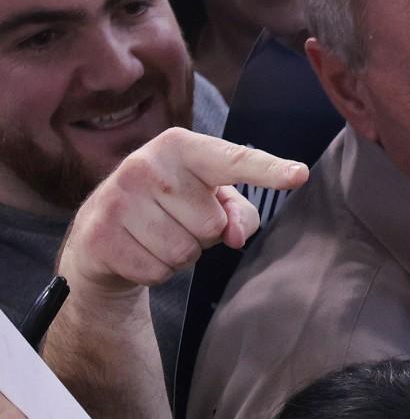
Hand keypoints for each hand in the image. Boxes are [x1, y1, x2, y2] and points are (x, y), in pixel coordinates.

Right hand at [58, 128, 306, 307]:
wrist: (100, 232)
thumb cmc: (169, 208)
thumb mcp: (209, 200)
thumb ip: (239, 212)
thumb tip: (234, 236)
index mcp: (179, 147)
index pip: (232, 161)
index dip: (267, 169)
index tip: (300, 174)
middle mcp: (145, 165)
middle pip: (213, 224)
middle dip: (203, 233)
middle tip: (176, 221)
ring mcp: (118, 200)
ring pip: (185, 251)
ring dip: (180, 254)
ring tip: (156, 236)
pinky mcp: (102, 235)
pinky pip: (158, 271)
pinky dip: (156, 271)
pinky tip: (138, 251)